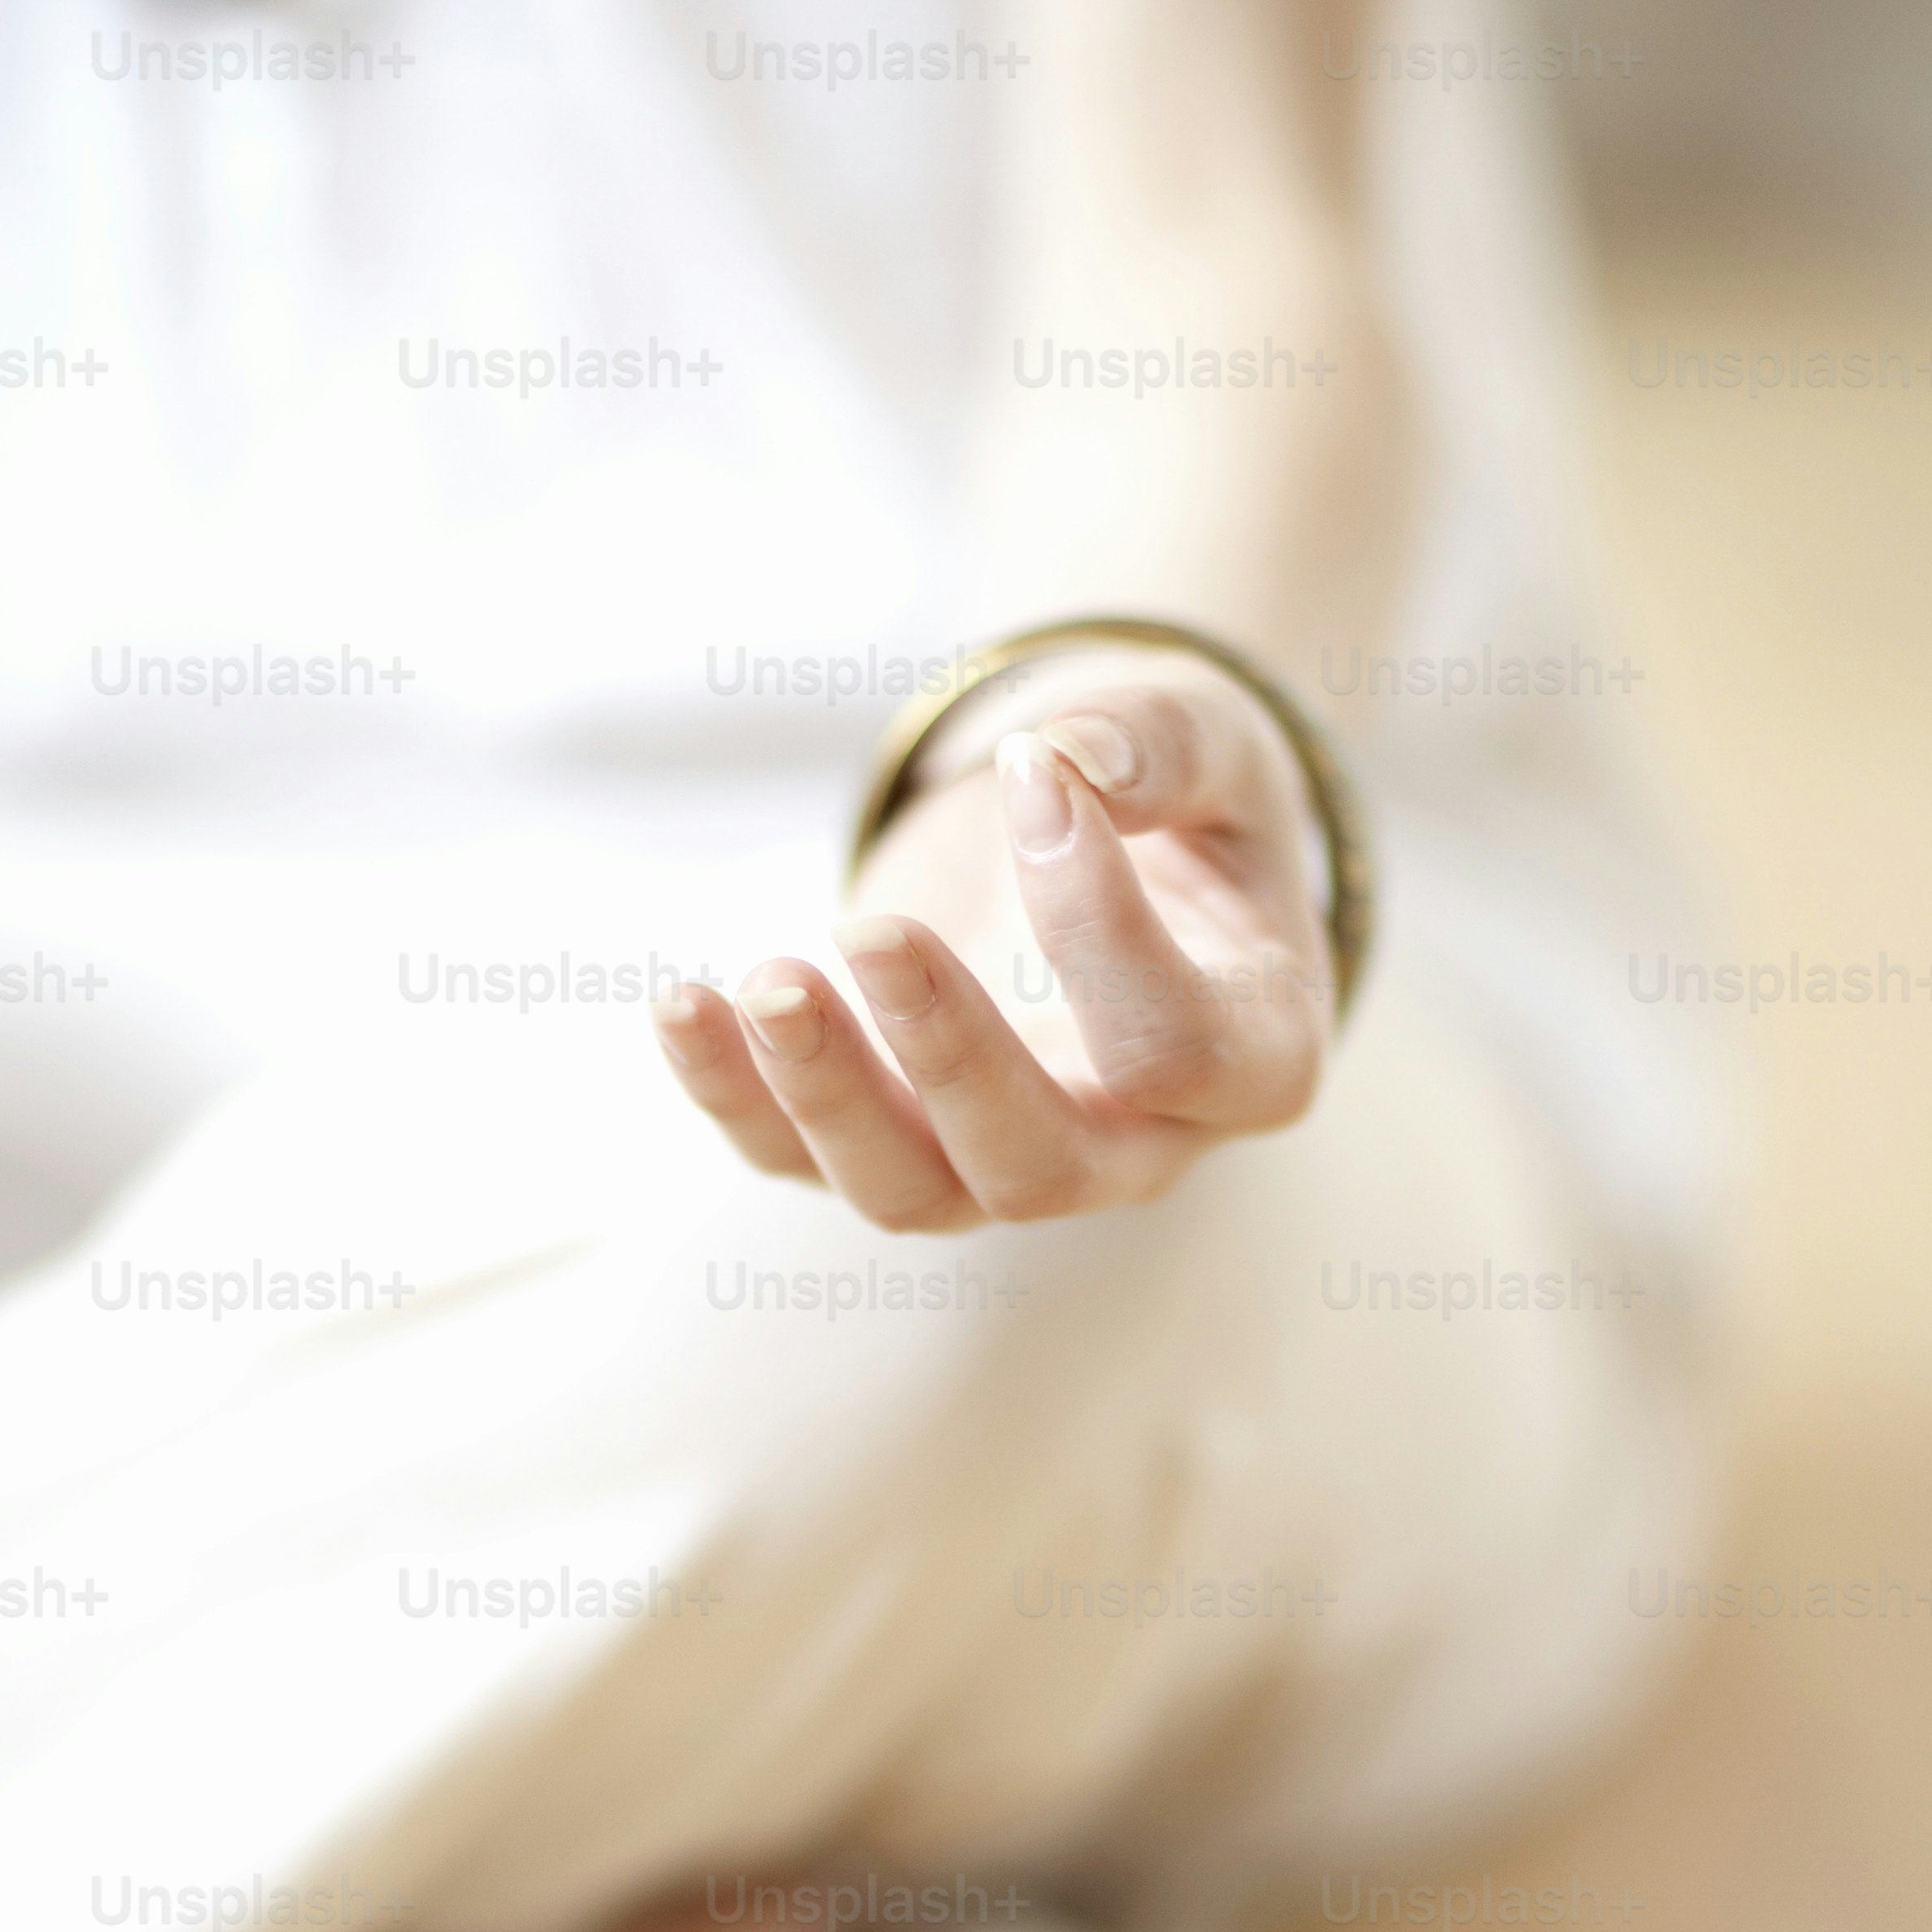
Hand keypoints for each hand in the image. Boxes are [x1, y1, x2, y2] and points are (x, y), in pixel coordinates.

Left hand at [651, 654, 1336, 1228]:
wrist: (1110, 849)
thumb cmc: (1183, 805)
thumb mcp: (1208, 738)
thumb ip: (1159, 741)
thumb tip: (1057, 761)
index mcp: (1250, 1057)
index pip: (1176, 1050)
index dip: (1099, 927)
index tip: (1038, 772)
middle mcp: (1135, 1145)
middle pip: (1036, 1168)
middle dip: (945, 1062)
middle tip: (871, 935)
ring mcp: (1003, 1160)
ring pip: (909, 1193)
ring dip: (822, 1098)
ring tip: (764, 981)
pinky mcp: (892, 1137)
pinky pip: (800, 1159)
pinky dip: (733, 1095)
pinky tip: (681, 1004)